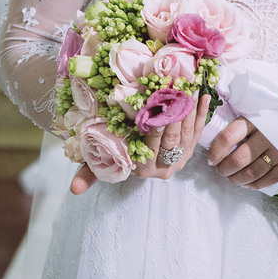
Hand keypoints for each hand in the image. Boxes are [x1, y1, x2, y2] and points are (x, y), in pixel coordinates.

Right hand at [70, 93, 210, 194]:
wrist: (140, 164)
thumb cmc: (117, 157)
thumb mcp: (102, 166)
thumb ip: (88, 175)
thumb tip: (72, 190)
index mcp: (144, 169)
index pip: (152, 145)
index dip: (156, 127)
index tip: (157, 107)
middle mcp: (165, 166)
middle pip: (173, 138)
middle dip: (176, 114)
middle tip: (175, 91)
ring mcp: (181, 158)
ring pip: (188, 133)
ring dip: (190, 110)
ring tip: (189, 88)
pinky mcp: (191, 150)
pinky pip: (199, 130)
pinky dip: (203, 113)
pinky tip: (204, 96)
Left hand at [207, 91, 277, 189]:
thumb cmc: (271, 111)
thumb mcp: (253, 108)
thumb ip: (236, 121)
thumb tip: (212, 136)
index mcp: (252, 119)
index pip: (227, 138)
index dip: (215, 152)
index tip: (211, 159)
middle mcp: (266, 135)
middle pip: (239, 159)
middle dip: (224, 169)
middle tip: (220, 171)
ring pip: (253, 172)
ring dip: (237, 179)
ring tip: (231, 178)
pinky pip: (270, 178)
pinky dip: (256, 184)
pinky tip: (248, 184)